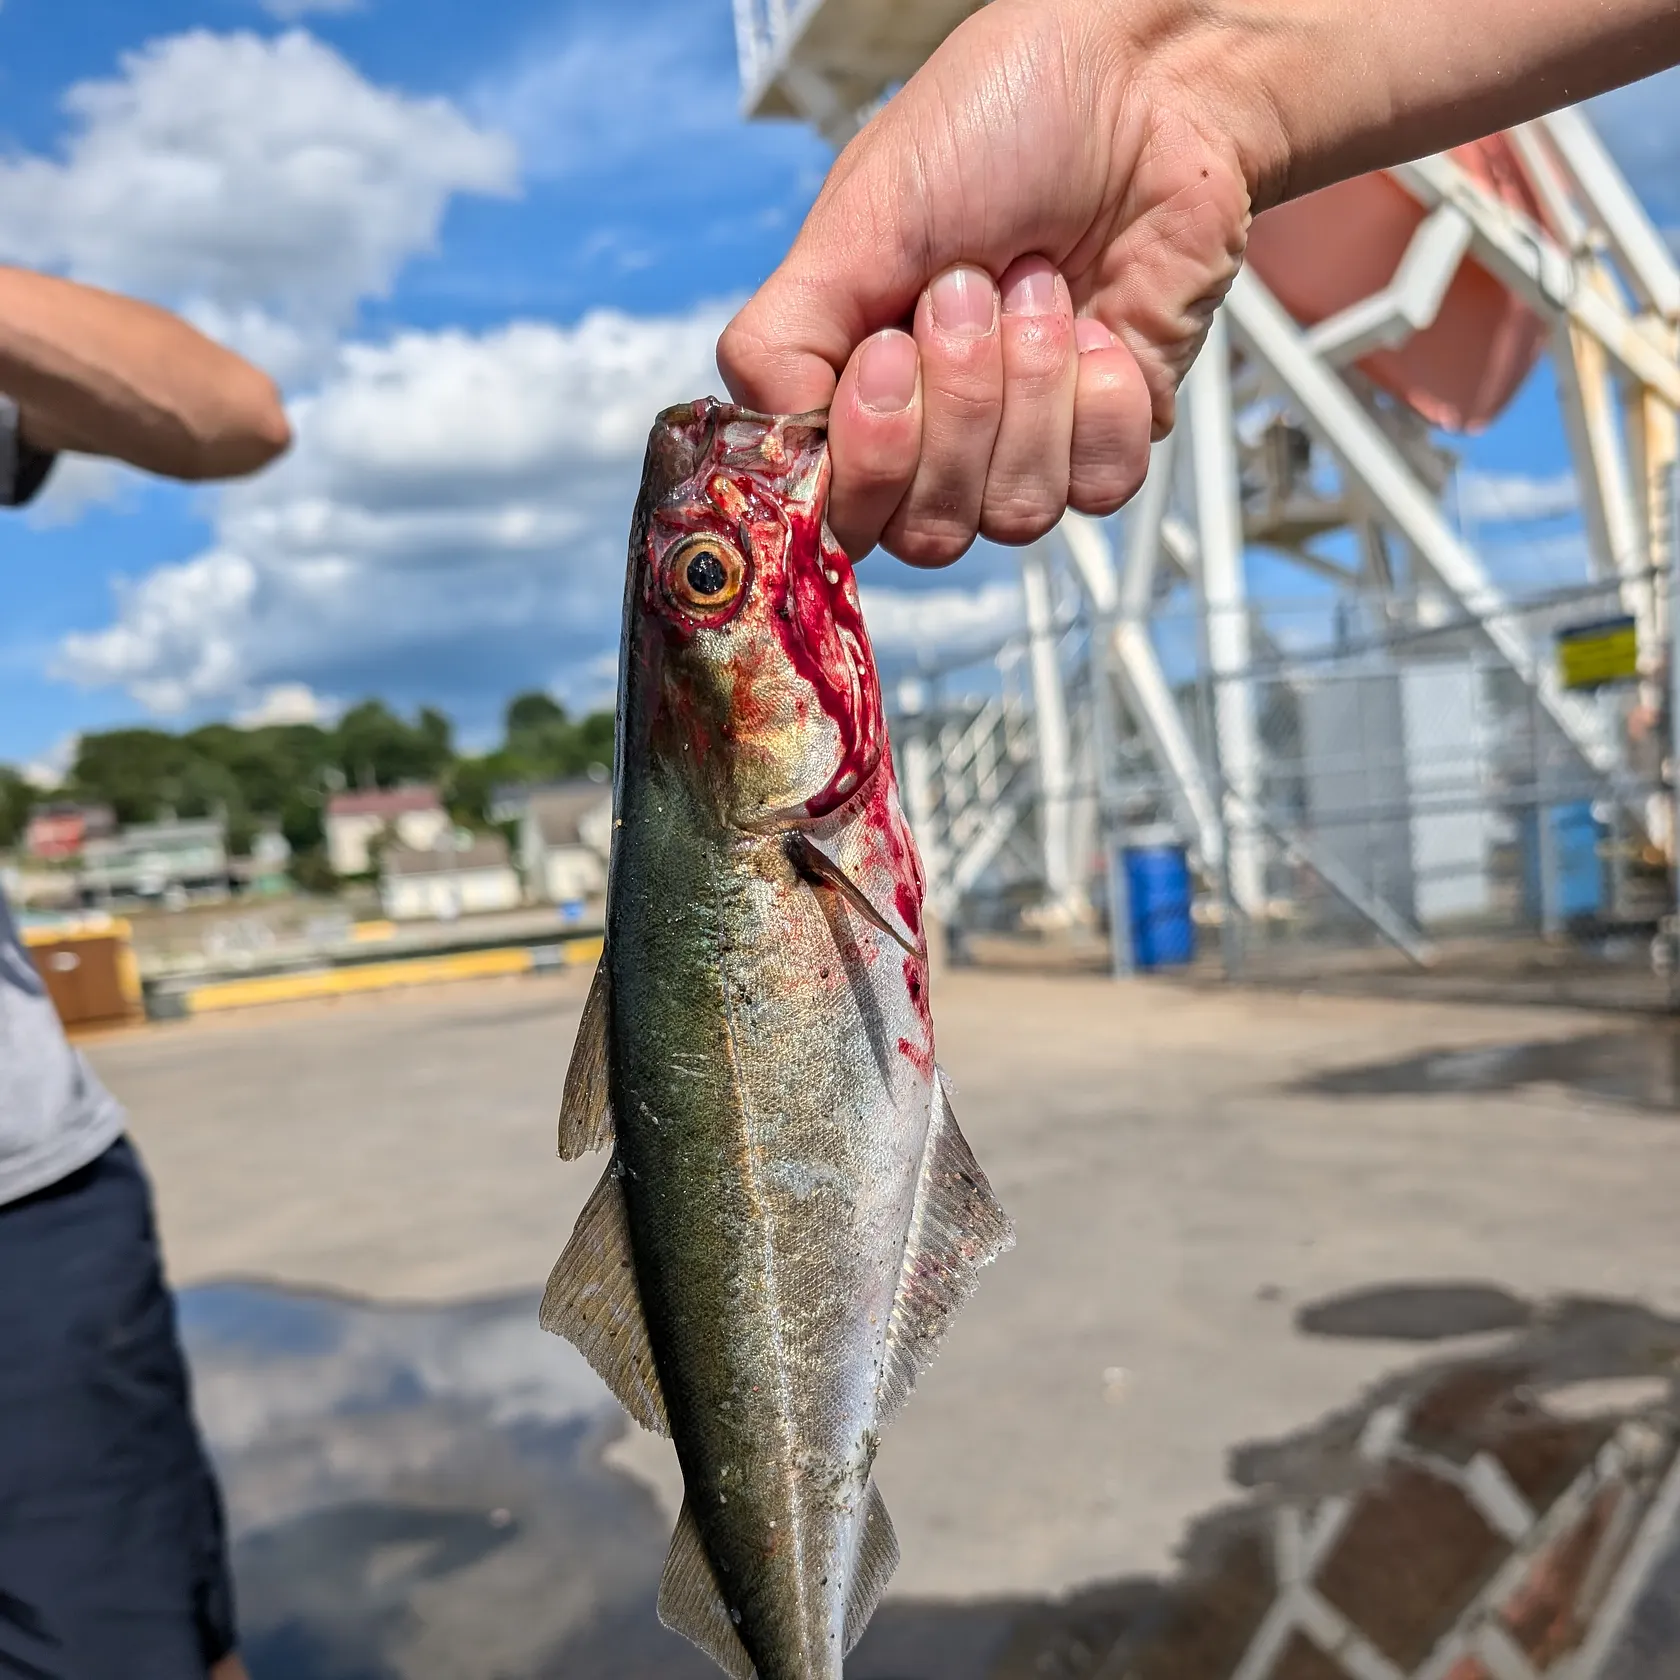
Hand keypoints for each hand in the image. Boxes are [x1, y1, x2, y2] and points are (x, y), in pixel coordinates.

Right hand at [718, 0, 1280, 565]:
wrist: (1140, 83)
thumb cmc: (995, 126)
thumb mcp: (852, 223)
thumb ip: (779, 347)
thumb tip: (776, 453)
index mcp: (857, 395)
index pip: (841, 516)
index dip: (870, 458)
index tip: (888, 355)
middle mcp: (937, 441)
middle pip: (927, 529)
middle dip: (957, 402)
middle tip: (970, 288)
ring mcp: (1026, 446)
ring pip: (1015, 510)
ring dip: (1028, 383)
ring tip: (1039, 281)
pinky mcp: (1111, 437)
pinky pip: (1098, 486)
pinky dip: (1100, 398)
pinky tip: (1099, 322)